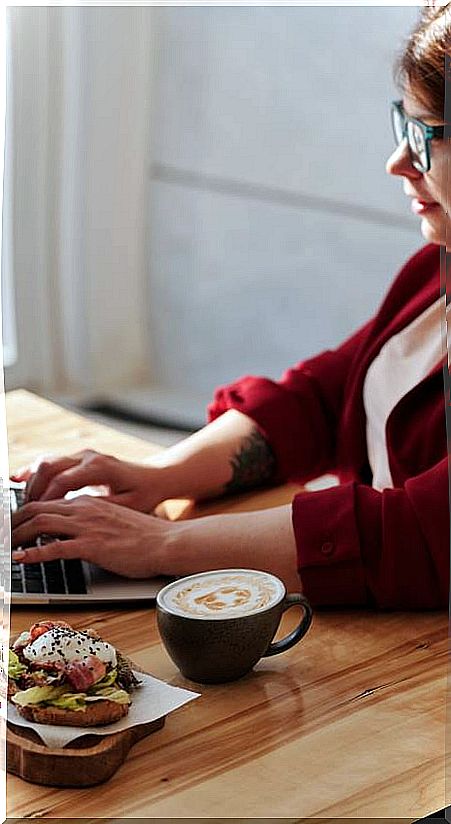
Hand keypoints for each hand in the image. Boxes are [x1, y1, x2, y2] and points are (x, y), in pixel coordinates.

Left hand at [11, 495, 173, 577]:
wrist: (166, 542)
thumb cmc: (144, 535)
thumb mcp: (112, 519)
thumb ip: (89, 521)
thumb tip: (69, 532)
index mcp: (87, 502)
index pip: (44, 501)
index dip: (22, 512)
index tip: (11, 524)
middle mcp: (84, 509)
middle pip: (35, 509)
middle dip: (12, 522)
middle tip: (2, 535)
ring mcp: (87, 526)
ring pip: (40, 524)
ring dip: (16, 535)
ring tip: (5, 547)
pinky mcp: (92, 545)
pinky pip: (54, 548)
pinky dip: (33, 554)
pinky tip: (21, 559)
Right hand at [12, 449, 170, 512]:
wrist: (156, 477)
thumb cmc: (145, 494)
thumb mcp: (128, 506)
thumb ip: (102, 510)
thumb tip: (77, 519)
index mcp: (100, 468)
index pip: (62, 481)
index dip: (46, 500)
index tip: (36, 520)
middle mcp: (88, 457)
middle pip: (48, 468)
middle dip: (32, 492)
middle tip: (23, 516)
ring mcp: (82, 455)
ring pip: (45, 462)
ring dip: (31, 483)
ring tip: (23, 507)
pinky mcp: (78, 459)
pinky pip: (50, 462)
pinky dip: (34, 473)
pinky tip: (19, 483)